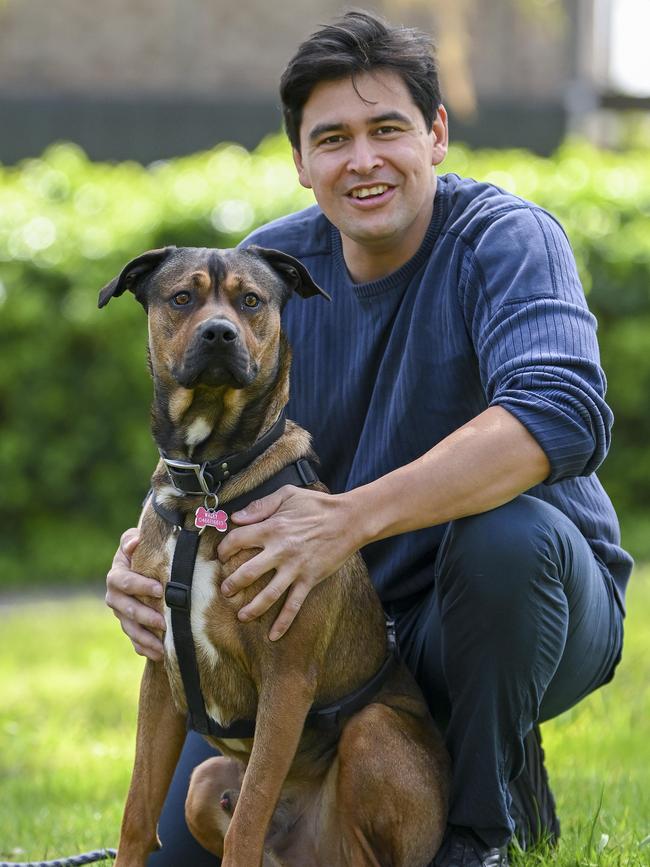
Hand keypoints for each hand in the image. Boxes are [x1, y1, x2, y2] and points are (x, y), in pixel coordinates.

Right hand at [105, 528, 165, 660]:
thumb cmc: (141, 552)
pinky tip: (158, 655)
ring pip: (129, 628)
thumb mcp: (134, 541)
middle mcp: (115, 597)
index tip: (160, 589)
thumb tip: (134, 542)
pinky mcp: (129, 626)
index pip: (124, 581)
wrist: (142, 568)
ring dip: (145, 638)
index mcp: (116, 576)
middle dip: (144, 616)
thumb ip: (131, 539)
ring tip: (161, 646)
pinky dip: (144, 648)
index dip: (140, 586)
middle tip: (163, 622)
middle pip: (126, 609)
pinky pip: (134, 641)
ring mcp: (121, 614)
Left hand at [217, 486, 359, 640]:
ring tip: (241, 616)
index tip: (222, 556)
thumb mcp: (288, 495)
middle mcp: (280, 550)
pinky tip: (273, 635)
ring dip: (251, 608)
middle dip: (232, 585)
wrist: (349, 520)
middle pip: (247, 573)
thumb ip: (260, 506)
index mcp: (271, 528)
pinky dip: (283, 622)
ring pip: (268, 594)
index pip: (237, 541)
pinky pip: (294, 604)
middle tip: (225, 591)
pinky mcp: (309, 579)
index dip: (224, 549)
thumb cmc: (318, 506)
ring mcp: (295, 568)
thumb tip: (236, 517)